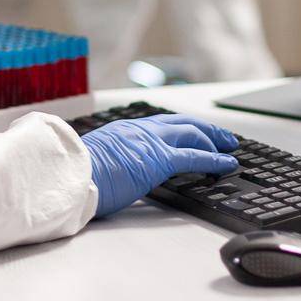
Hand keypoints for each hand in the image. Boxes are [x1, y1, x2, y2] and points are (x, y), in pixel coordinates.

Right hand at [80, 114, 239, 217]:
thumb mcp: (94, 160)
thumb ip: (111, 159)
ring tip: (230, 149)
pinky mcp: (159, 160)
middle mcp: (139, 129)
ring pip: (192, 134)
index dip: (182, 128)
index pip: (161, 124)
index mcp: (123, 129)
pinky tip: (227, 164)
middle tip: (223, 137)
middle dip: (205, 130)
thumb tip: (114, 171)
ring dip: (214, 140)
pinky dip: (215, 159)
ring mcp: (150, 143)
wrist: (70, 177)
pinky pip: (194, 157)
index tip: (193, 133)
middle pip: (181, 123)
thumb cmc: (75, 176)